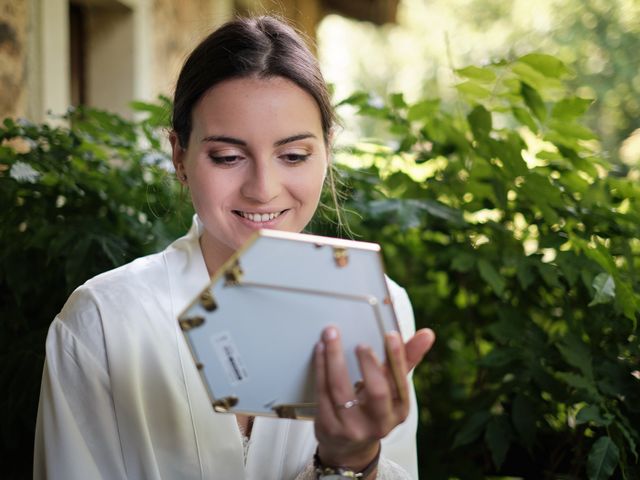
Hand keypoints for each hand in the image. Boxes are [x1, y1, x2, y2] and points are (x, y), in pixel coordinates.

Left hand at [313, 326, 434, 470]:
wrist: (349, 447)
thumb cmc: (373, 408)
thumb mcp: (392, 388)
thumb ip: (406, 359)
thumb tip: (427, 334)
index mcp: (399, 410)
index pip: (401, 383)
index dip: (397, 358)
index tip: (391, 335)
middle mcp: (379, 423)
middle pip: (377, 392)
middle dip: (368, 364)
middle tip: (360, 344)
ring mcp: (352, 427)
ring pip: (341, 390)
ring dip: (334, 359)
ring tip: (330, 336)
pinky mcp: (329, 427)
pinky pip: (322, 393)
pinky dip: (320, 368)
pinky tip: (320, 351)